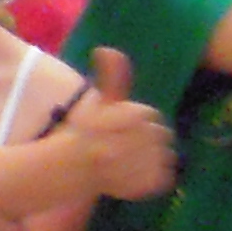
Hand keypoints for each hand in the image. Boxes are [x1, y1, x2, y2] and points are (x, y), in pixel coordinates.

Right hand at [64, 47, 175, 199]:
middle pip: (163, 138)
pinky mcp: (148, 183)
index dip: (137, 126)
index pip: (152, 118)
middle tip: (121, 151)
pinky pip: (163, 180)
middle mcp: (144, 136)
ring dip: (150, 162)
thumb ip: (112, 75)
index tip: (118, 133)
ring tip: (126, 165)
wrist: (66, 168)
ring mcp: (147, 161)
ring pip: (165, 159)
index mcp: (135, 113)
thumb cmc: (83, 134)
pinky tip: (130, 178)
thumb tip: (105, 47)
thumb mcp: (100, 101)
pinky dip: (150, 181)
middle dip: (146, 144)